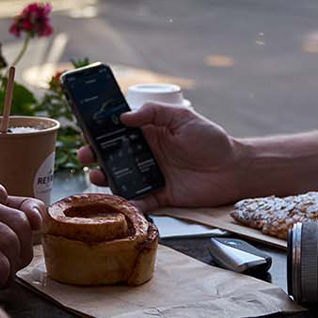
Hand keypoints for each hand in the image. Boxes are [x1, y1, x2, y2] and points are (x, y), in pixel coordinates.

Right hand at [77, 103, 242, 211]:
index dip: (100, 132)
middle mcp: (145, 155)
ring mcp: (151, 176)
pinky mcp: (160, 196)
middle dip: (94, 156)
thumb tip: (124, 116)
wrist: (233, 168)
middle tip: (84, 156)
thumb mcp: (182, 117)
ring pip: (120, 179)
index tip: (86, 131)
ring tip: (96, 177)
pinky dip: (129, 204)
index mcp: (149, 133)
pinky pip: (139, 202)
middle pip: (112, 156)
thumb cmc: (210, 139)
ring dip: (105, 179)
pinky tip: (122, 202)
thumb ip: (153, 113)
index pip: (118, 131)